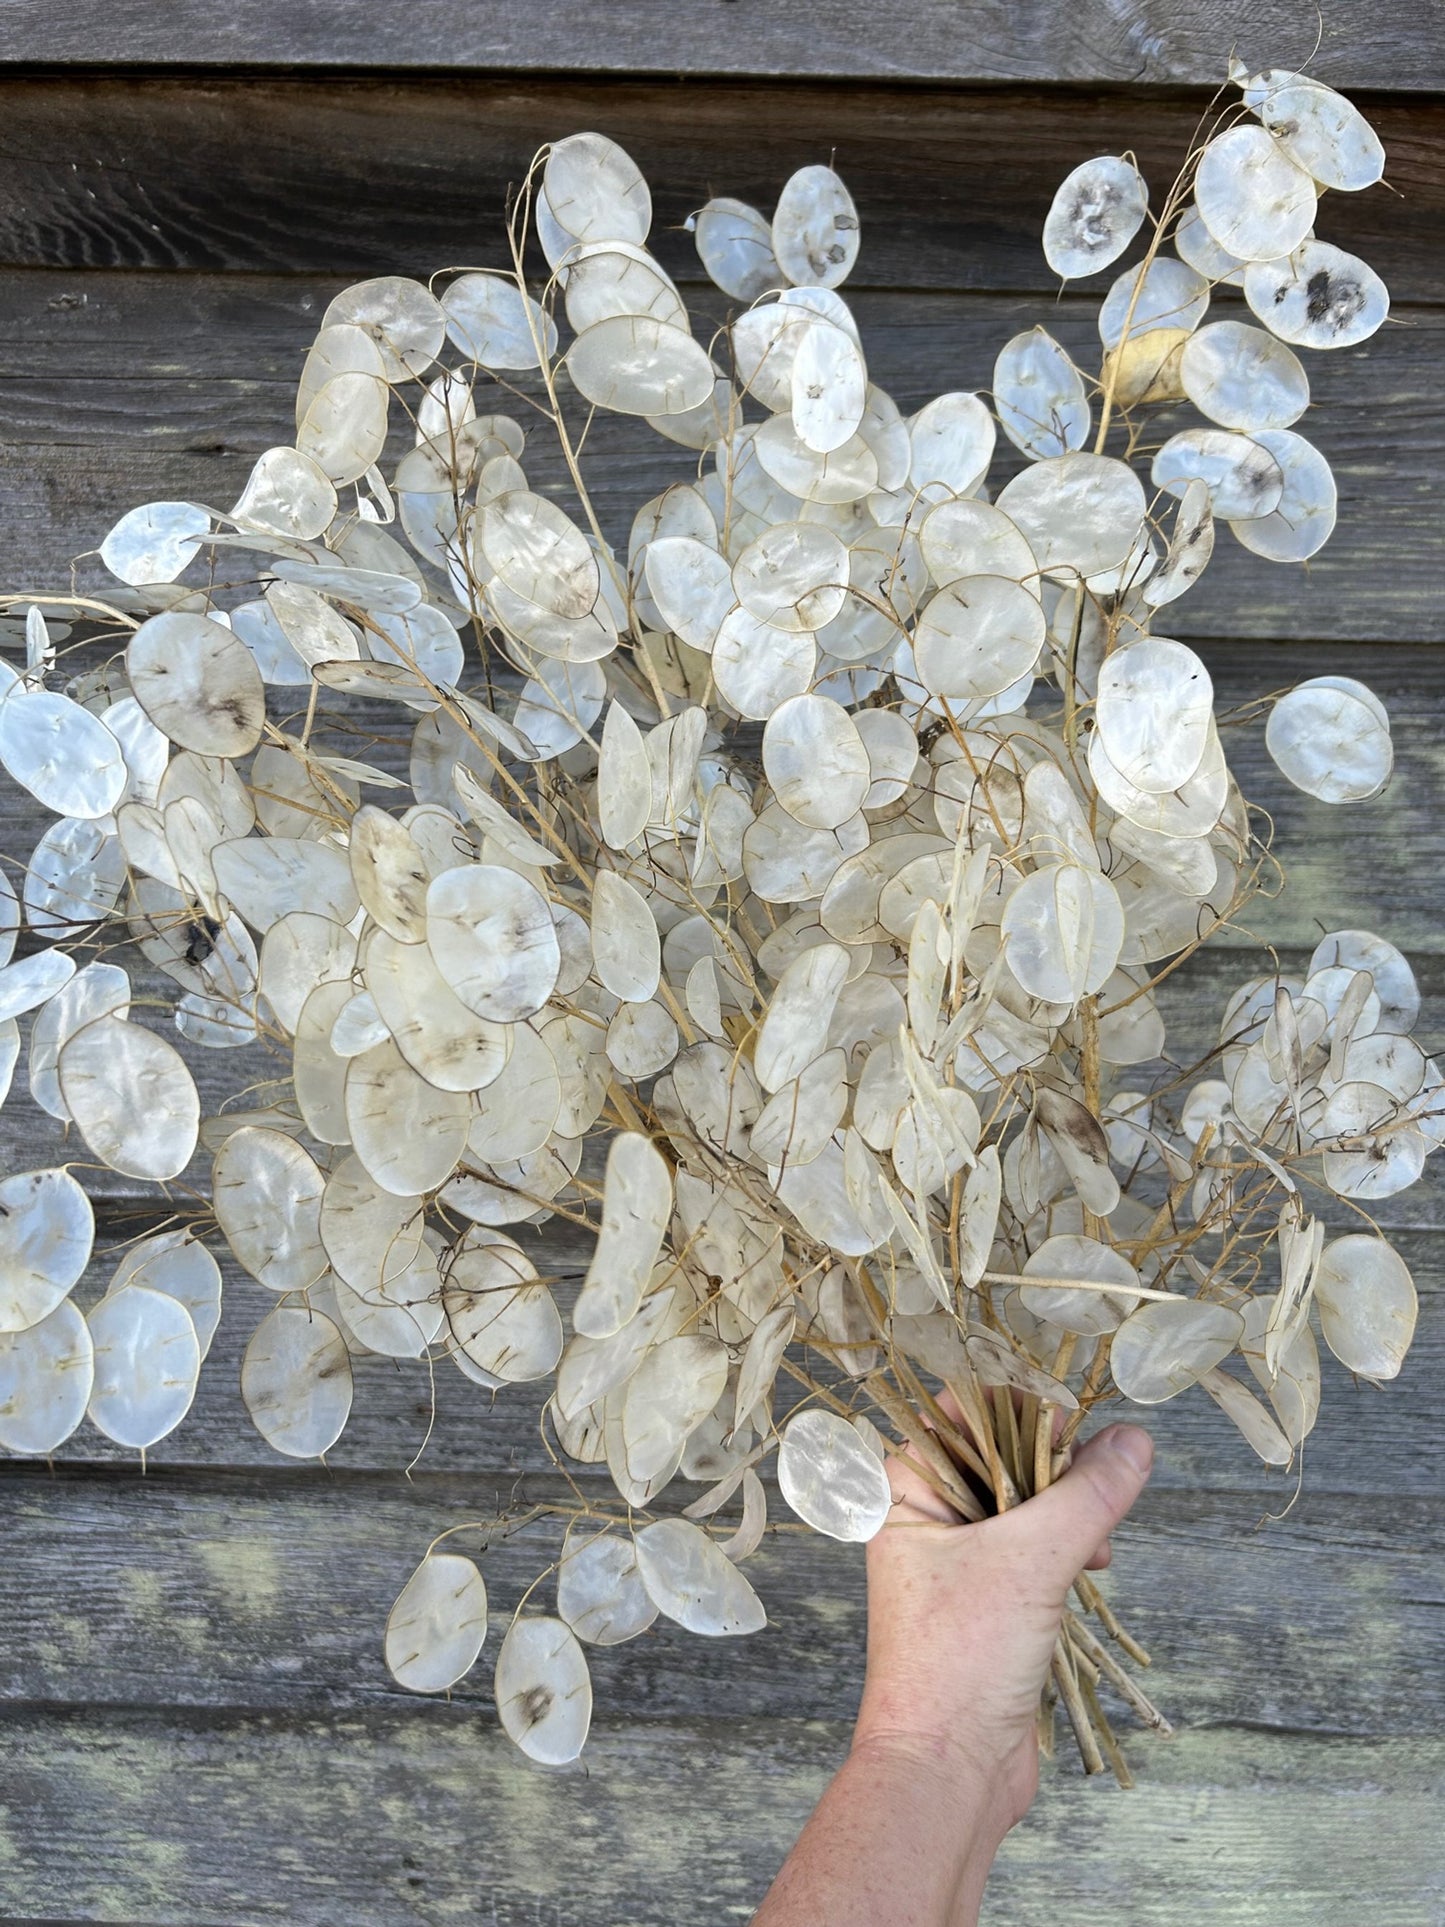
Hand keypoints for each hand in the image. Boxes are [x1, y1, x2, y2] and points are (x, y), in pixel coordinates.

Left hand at [852, 1414, 1154, 1838]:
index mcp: (906, 1489)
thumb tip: (1135, 1439)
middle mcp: (926, 1516)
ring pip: (1025, 1503)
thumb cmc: (961, 1658)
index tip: (1071, 1428)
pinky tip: (1092, 1566)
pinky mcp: (989, 1600)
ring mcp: (957, 1560)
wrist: (945, 1770)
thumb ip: (1087, 1494)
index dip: (1019, 1408)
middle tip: (1093, 1491)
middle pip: (1002, 1454)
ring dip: (1068, 1512)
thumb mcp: (1032, 1561)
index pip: (962, 1409)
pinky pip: (1034, 1548)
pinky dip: (1067, 1548)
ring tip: (1095, 1543)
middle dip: (1055, 1468)